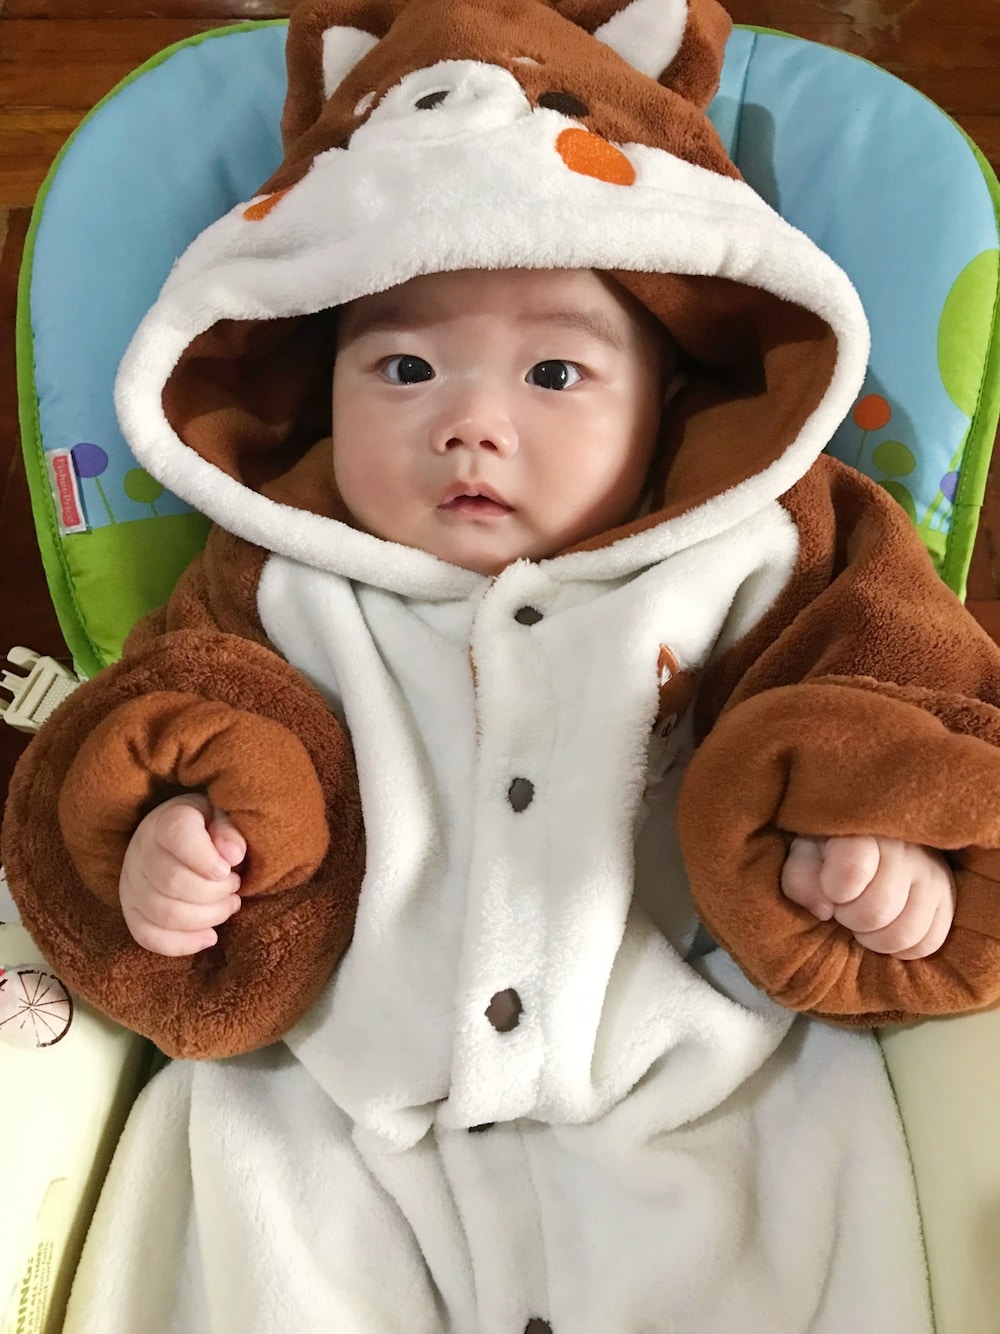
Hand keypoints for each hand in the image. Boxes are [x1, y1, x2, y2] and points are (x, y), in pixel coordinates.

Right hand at [119, 794, 246, 955]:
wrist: (177, 841)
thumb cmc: (208, 830)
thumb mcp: (223, 818)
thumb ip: (230, 831)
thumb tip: (233, 855)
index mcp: (166, 821)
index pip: (177, 835)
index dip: (205, 858)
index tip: (227, 870)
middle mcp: (141, 851)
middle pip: (173, 882)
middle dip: (215, 892)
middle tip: (236, 887)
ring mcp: (131, 885)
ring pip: (165, 914)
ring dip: (208, 917)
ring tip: (229, 905)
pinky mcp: (132, 912)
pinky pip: (149, 937)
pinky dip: (183, 944)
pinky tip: (210, 937)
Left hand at [780, 835, 955, 959]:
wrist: (873, 842)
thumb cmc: (830, 852)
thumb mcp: (803, 856)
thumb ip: (800, 878)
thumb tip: (825, 910)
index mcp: (864, 830)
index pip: (853, 870)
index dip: (834, 890)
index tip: (830, 889)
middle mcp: (905, 850)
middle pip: (877, 910)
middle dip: (850, 919)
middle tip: (844, 908)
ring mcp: (932, 875)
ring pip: (905, 933)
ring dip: (874, 939)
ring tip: (863, 922)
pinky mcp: (948, 900)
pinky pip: (928, 943)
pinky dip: (901, 948)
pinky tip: (886, 929)